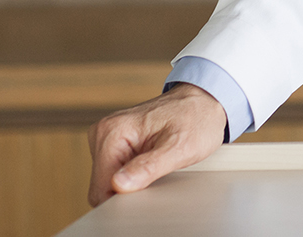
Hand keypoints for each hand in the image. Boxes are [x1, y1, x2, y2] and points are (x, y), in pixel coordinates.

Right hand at [86, 82, 227, 206]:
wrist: (202, 103)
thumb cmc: (195, 119)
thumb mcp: (178, 148)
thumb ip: (148, 167)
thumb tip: (119, 185)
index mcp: (112, 131)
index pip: (101, 186)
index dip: (121, 200)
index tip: (145, 199)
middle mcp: (103, 133)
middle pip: (102, 186)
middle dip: (126, 193)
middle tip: (157, 182)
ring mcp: (107, 138)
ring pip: (107, 183)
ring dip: (130, 186)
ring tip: (157, 171)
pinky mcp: (115, 145)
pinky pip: (115, 174)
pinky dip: (132, 179)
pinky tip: (151, 169)